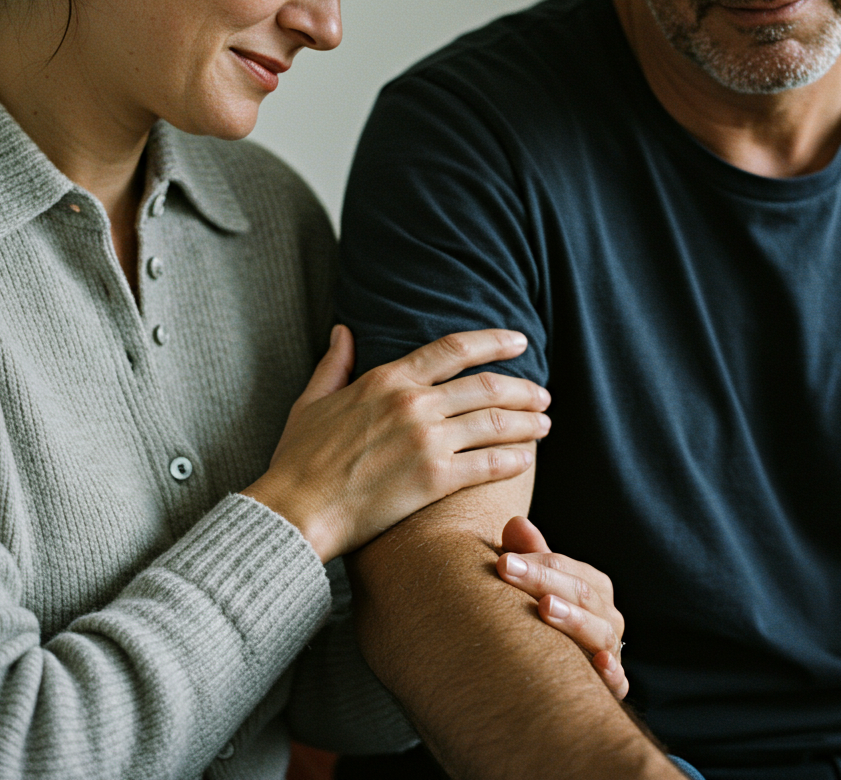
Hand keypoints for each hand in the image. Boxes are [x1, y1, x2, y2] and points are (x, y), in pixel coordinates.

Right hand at [243, 327, 549, 561]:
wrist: (296, 510)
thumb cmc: (299, 459)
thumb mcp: (311, 400)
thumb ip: (335, 363)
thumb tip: (344, 331)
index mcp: (387, 380)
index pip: (454, 349)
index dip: (493, 342)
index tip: (519, 341)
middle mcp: (413, 404)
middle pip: (485, 386)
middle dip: (522, 388)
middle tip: (543, 393)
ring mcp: (426, 441)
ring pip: (494, 423)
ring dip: (527, 422)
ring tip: (545, 424)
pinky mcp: (433, 480)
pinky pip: (487, 464)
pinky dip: (512, 459)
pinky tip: (526, 460)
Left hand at [496, 517, 627, 698]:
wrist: (559, 661)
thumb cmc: (542, 611)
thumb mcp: (535, 582)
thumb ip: (528, 553)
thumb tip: (515, 523)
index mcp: (592, 586)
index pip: (565, 567)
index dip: (534, 563)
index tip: (502, 560)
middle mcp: (607, 615)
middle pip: (580, 593)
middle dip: (543, 581)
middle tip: (509, 569)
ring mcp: (611, 650)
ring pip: (598, 631)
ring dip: (573, 618)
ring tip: (545, 607)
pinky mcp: (612, 685)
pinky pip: (618, 680)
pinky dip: (612, 673)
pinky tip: (598, 663)